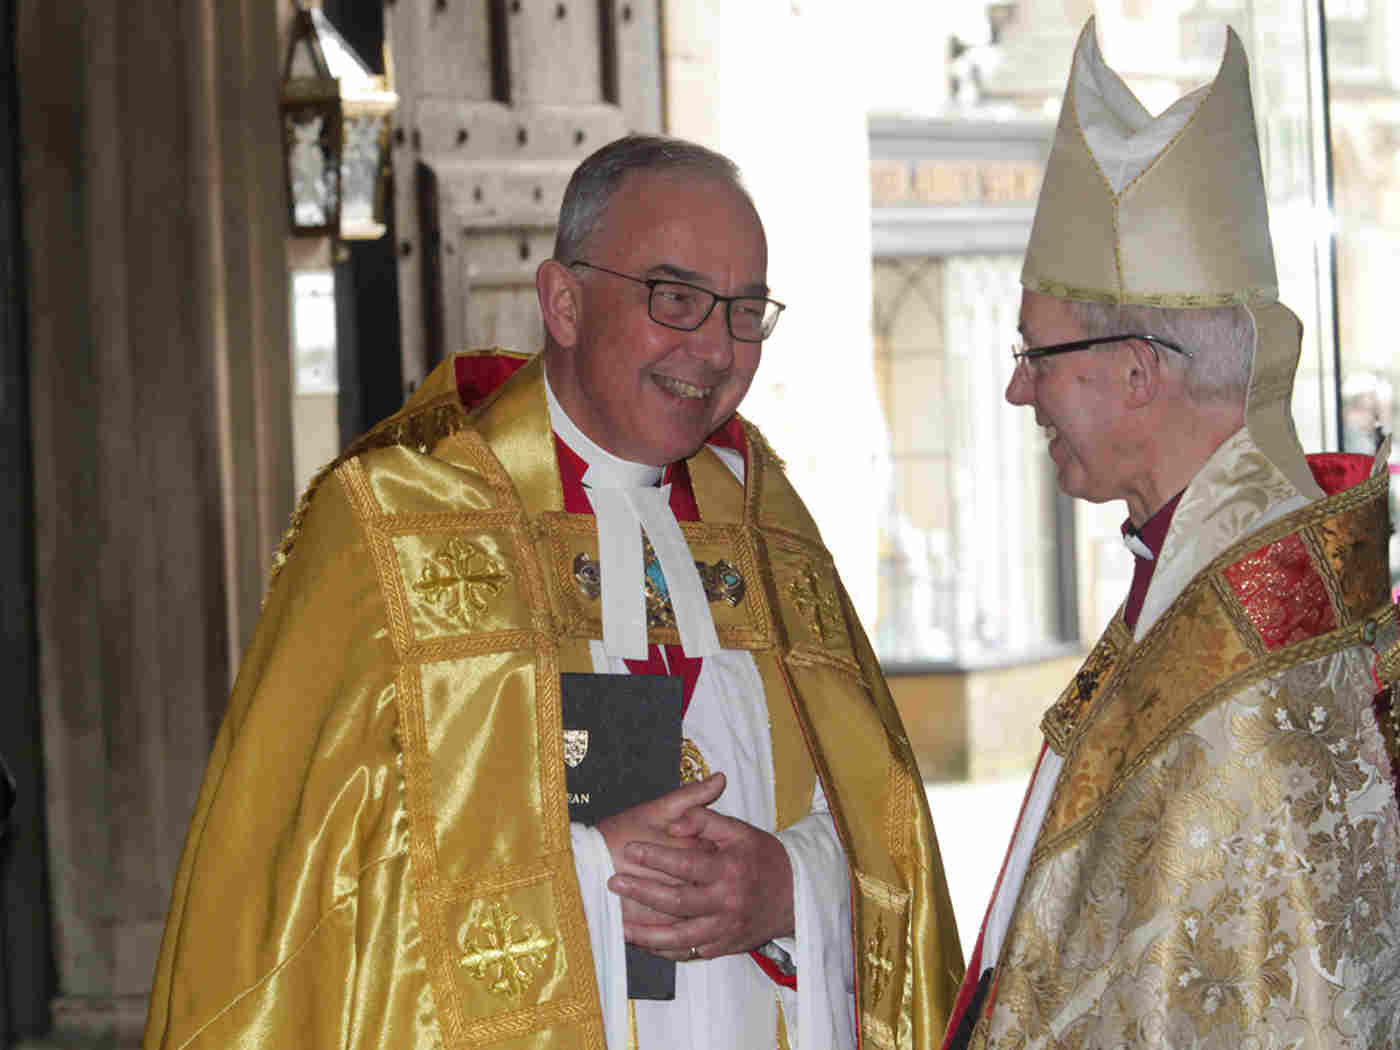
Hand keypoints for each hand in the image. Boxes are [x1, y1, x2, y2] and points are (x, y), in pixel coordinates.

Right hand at [598, 774, 724, 925]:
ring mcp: (658, 903)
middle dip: (708, 882)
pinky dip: (677, 929)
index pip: (710, 853)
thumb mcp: (654, 810)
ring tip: (699, 904)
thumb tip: (720, 779)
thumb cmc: (618, 832)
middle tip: (710, 879)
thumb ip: (690, 796)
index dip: (716, 853)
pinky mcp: (644, 922)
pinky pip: (667, 931)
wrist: (581, 861)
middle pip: (703, 883)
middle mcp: (670, 877)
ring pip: (688, 910)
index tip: (715, 851)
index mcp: (677, 846)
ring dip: (696, 909)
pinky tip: (682, 925)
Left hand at [607, 776, 794, 961]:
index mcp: (728, 869)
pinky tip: (647, 944)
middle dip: (642, 893)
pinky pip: (691, 952)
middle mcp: (726, 902)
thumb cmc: (764, 858)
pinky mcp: (725, 947)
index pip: (684, 863)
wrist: (798, 896)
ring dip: (647, 934)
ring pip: (680, 937)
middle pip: (676, 902)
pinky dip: (667, 951)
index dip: (655, 856)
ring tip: (620, 925)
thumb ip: (706, 821)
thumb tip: (675, 822)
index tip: (630, 849)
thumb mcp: (740, 830)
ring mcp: (726, 929)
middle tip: (614, 884)